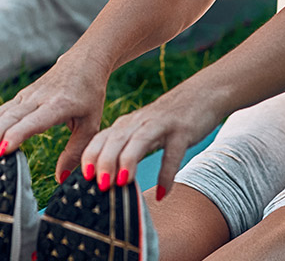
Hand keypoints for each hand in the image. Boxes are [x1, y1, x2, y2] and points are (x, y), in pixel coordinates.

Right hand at [0, 61, 108, 183]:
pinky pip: (1, 110)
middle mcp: (39, 98)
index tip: (2, 151)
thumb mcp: (91, 125)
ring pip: (2, 112)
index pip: (33, 121)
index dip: (16, 135)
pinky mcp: (21, 95)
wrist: (84, 63)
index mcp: (59, 105)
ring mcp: (28, 94)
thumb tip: (61, 179)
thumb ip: (76, 152)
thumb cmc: (89, 96)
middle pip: (11, 116)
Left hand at [81, 88, 223, 199]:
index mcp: (126, 125)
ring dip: (128, 161)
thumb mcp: (142, 132)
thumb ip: (125, 151)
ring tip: (122, 182)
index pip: (99, 139)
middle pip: (114, 139)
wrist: (204, 93)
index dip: (88, 158)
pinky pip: (173, 153)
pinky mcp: (182, 130)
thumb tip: (106, 181)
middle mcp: (139, 122)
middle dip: (103, 161)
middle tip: (98, 185)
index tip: (81, 180)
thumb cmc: (168, 121)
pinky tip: (163, 193)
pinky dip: (167, 173)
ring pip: (139, 140)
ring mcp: (161, 124)